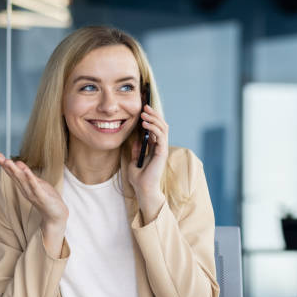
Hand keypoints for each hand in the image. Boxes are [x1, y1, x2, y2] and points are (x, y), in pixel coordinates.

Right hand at [0, 152, 68, 256]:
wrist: (56, 215)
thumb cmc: (48, 198)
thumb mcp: (38, 183)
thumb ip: (28, 175)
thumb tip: (18, 163)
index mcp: (24, 186)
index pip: (12, 173)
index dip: (4, 164)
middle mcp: (26, 190)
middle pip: (14, 176)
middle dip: (5, 165)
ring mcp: (33, 193)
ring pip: (22, 180)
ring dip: (15, 170)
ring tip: (8, 161)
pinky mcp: (42, 197)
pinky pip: (35, 187)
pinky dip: (31, 179)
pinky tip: (26, 171)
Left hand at [127, 105, 167, 222]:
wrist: (142, 189)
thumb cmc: (139, 179)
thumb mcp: (133, 160)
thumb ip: (136, 150)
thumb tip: (136, 139)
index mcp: (154, 148)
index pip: (155, 128)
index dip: (151, 118)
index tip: (143, 109)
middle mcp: (159, 147)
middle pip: (161, 125)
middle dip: (154, 114)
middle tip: (145, 106)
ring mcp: (162, 149)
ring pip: (163, 128)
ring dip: (154, 119)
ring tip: (145, 114)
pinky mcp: (162, 152)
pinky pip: (160, 136)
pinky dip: (154, 128)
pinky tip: (145, 124)